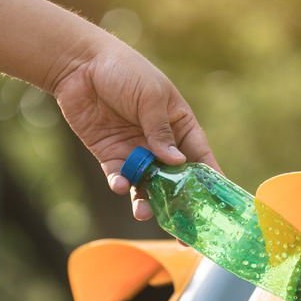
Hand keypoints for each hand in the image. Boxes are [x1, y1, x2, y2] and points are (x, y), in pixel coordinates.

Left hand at [51, 37, 219, 219]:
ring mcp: (135, 150)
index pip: (200, 158)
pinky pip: (121, 177)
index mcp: (179, 124)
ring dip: (147, 202)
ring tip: (143, 213)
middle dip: (180, 206)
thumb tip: (177, 162)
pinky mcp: (110, 155)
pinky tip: (121, 185)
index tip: (220, 208)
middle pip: (175, 180)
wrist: (80, 65)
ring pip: (147, 185)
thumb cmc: (123, 70)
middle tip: (185, 235)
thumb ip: (161, 131)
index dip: (210, 183)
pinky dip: (122, 185)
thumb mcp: (150, 96)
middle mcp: (160, 142)